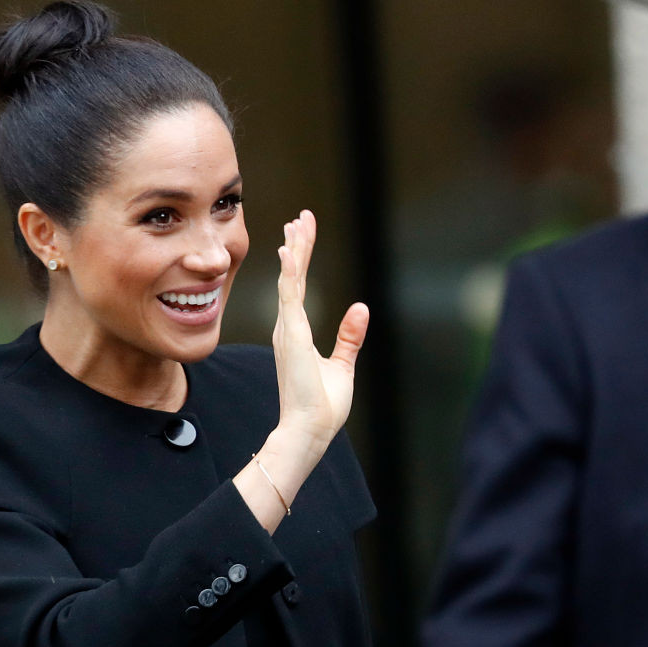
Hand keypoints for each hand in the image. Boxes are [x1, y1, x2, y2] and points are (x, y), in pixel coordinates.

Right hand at [272, 210, 368, 456]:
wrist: (311, 429)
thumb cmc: (322, 405)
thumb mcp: (343, 365)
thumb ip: (349, 336)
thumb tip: (360, 307)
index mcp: (296, 333)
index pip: (298, 287)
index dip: (301, 257)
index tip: (301, 232)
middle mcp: (287, 327)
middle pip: (292, 276)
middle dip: (297, 245)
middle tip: (300, 217)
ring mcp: (287, 329)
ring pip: (290, 279)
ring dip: (295, 250)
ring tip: (297, 224)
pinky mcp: (291, 335)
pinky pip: (290, 295)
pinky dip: (290, 271)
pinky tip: (290, 250)